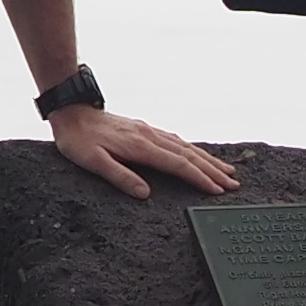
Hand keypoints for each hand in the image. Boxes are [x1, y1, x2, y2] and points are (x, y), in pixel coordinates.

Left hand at [52, 104, 236, 200]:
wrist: (72, 112)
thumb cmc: (78, 140)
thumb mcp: (93, 162)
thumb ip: (119, 177)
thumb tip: (145, 194)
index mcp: (140, 146)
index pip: (177, 164)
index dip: (199, 178)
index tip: (217, 191)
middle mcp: (150, 136)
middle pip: (188, 155)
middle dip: (212, 171)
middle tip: (233, 185)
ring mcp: (149, 131)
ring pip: (185, 146)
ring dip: (207, 160)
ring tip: (226, 171)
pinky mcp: (145, 129)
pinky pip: (176, 140)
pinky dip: (192, 149)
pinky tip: (198, 155)